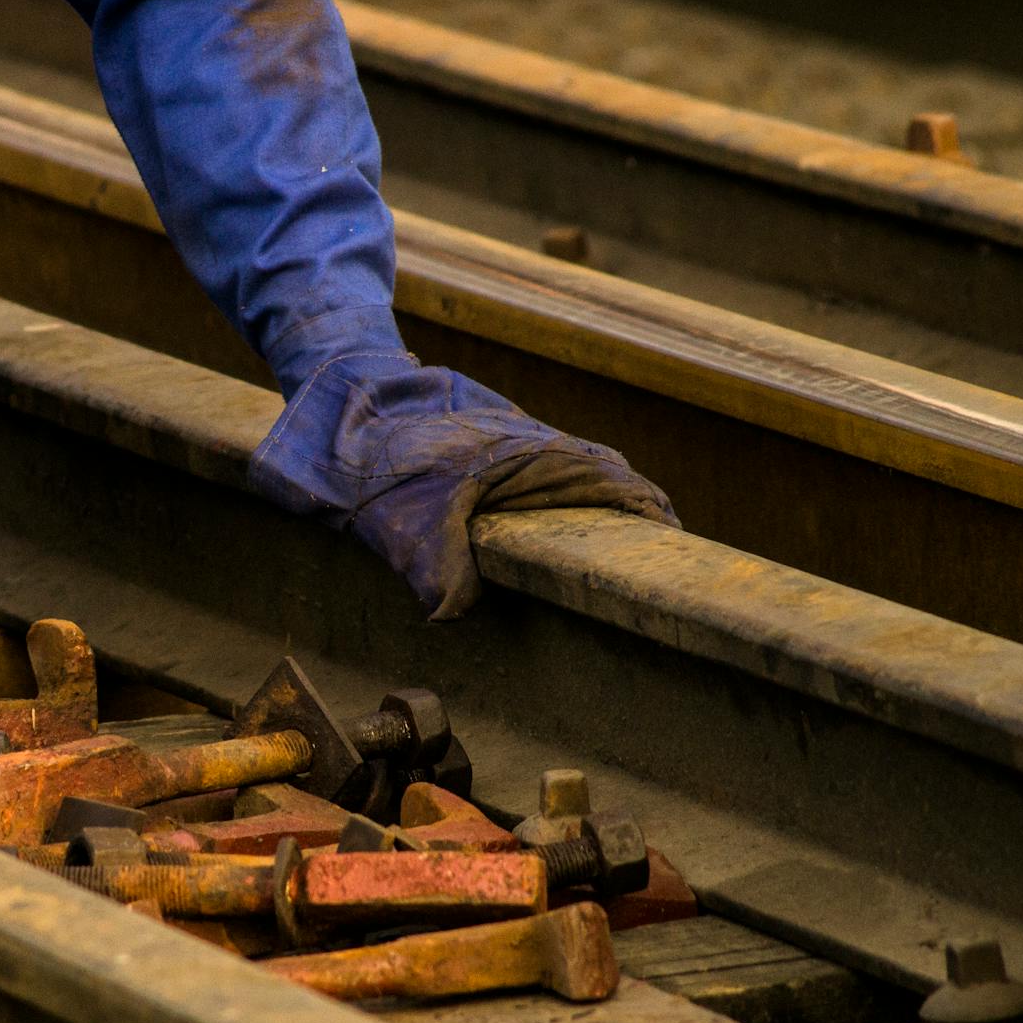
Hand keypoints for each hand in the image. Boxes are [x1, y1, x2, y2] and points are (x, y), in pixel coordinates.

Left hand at [250, 353, 676, 619]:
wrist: (349, 406)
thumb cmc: (383, 460)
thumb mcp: (410, 529)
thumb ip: (440, 577)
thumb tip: (454, 616)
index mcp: (537, 458)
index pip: (619, 486)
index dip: (651, 513)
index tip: (673, 543)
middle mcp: (538, 445)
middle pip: (608, 481)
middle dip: (634, 516)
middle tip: (653, 561)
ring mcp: (518, 442)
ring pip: (578, 474)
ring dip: (600, 506)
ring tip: (615, 550)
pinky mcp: (496, 446)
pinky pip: (547, 472)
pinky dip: (565, 497)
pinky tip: (557, 527)